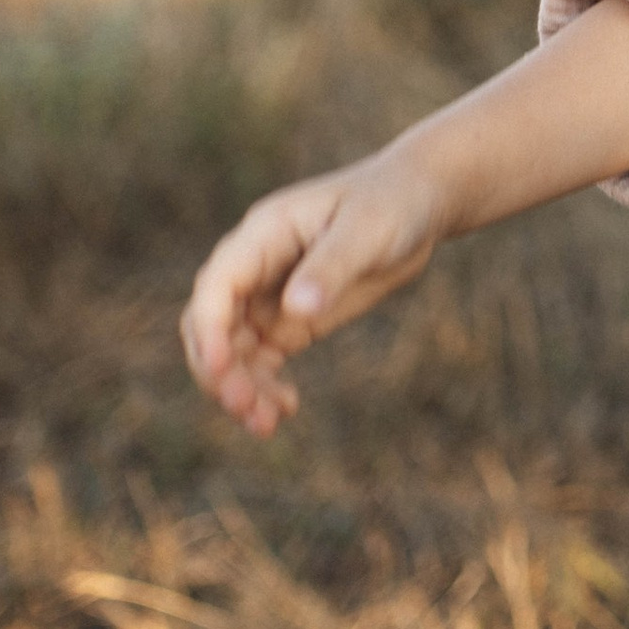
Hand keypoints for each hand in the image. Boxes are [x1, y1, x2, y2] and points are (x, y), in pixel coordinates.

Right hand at [179, 151, 443, 435]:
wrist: (418, 203)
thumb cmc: (393, 203)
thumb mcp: (368, 230)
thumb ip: (331, 267)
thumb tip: (296, 309)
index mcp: (264, 233)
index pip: (218, 284)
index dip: (210, 328)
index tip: (221, 369)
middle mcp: (256, 266)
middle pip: (211, 324)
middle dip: (219, 369)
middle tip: (246, 409)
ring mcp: (269, 295)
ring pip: (233, 350)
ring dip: (240, 388)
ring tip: (266, 425)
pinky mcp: (290, 319)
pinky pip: (261, 360)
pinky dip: (265, 386)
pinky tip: (286, 408)